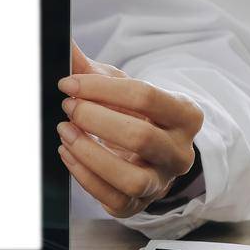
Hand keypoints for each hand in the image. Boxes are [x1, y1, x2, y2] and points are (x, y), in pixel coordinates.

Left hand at [56, 42, 203, 217]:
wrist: (146, 151)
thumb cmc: (133, 113)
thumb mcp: (119, 87)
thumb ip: (92, 70)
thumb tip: (63, 44)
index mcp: (185, 115)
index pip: (146, 96)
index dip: (101, 88)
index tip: (69, 84)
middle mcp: (180, 152)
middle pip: (141, 137)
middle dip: (95, 119)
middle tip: (68, 107)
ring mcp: (162, 182)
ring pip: (132, 179)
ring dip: (90, 153)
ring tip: (65, 131)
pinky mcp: (139, 205)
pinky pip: (114, 199)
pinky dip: (84, 176)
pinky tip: (67, 152)